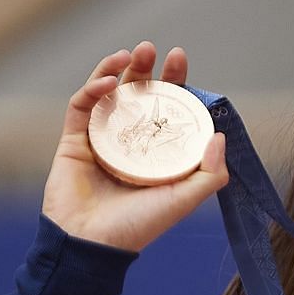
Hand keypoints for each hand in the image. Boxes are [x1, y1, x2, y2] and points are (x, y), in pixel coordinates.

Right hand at [42, 41, 229, 252]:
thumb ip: (208, 174)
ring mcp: (99, 139)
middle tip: (155, 49)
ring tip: (132, 54)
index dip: (174, 83)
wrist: (90, 245)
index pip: (165, 109)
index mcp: (154, 152)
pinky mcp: (72, 140)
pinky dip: (92, 88)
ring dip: (117, 69)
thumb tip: (220, 136)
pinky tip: (107, 82)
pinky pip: (81, 106)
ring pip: (108, 93)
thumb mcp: (183, 201)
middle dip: (146, 68)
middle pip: (137, 94)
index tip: (180, 60)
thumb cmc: (137, 227)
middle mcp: (128, 142)